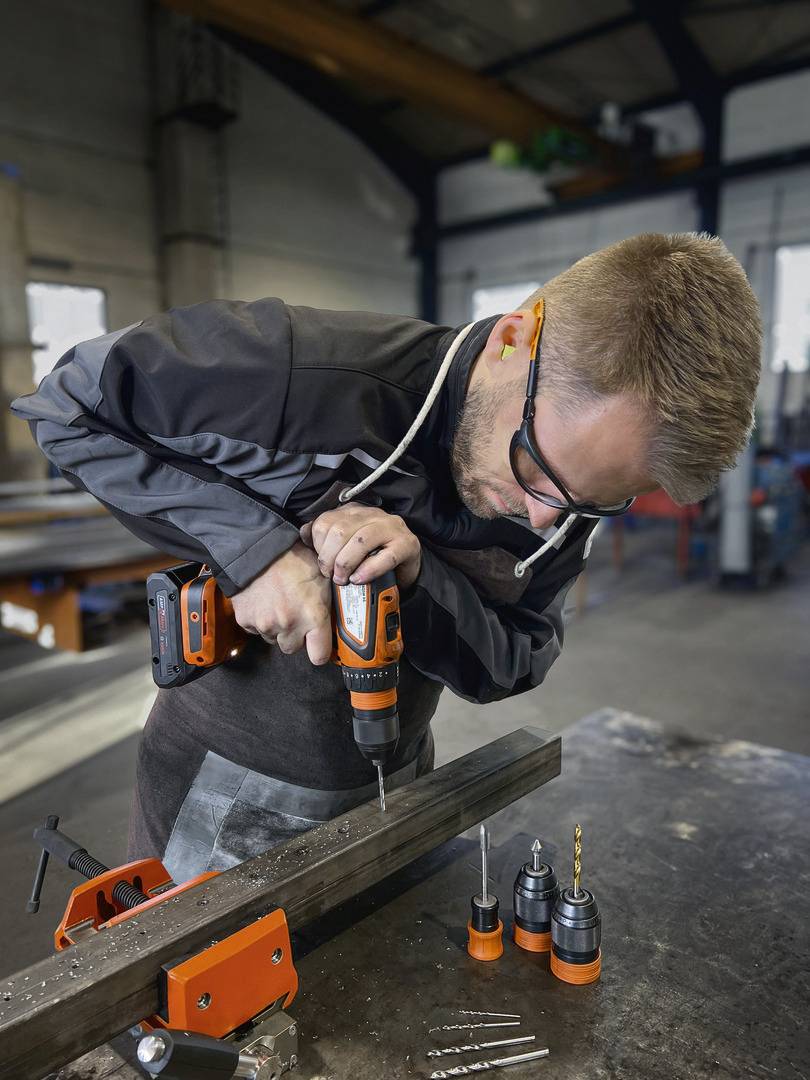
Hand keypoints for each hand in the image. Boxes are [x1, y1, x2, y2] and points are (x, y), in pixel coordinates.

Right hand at [230, 541, 331, 664]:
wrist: (257, 549)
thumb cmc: (293, 558)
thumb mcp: (322, 576)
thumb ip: (329, 602)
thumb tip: (343, 616)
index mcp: (312, 616)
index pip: (319, 656)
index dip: (318, 650)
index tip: (317, 644)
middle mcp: (289, 625)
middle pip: (293, 648)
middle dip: (295, 636)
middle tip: (296, 615)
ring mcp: (265, 625)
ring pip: (274, 638)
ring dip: (277, 627)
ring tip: (279, 603)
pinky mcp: (246, 621)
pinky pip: (256, 630)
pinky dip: (260, 620)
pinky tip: (265, 602)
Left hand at [301, 504, 421, 588]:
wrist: (406, 567)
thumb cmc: (372, 556)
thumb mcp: (346, 543)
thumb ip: (325, 537)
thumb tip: (303, 532)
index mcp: (354, 511)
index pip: (325, 521)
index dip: (319, 547)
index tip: (323, 566)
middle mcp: (372, 514)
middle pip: (340, 530)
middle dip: (330, 558)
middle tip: (332, 576)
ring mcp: (391, 527)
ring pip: (360, 540)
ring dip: (347, 564)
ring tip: (344, 580)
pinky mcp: (407, 544)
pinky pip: (386, 556)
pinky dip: (369, 570)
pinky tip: (360, 579)